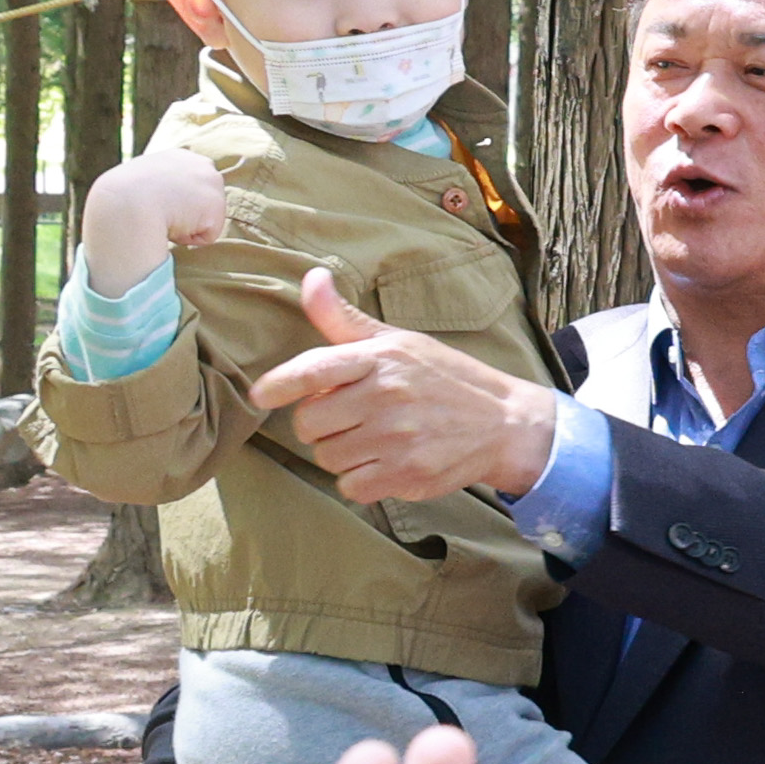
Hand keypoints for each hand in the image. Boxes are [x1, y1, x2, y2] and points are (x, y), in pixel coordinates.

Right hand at [82, 146, 227, 290]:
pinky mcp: (216, 206)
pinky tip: (172, 224)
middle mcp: (201, 164)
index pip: (190, 186)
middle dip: (184, 214)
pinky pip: (205, 237)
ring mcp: (212, 183)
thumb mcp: (138, 183)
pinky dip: (189, 238)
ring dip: (185, 226)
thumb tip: (154, 204)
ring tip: (163, 216)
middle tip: (159, 212)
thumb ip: (156, 188)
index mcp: (180, 157)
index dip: (176, 202)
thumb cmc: (122, 198)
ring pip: (203, 221)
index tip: (158, 204)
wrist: (127, 202)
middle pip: (202, 205)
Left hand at [249, 270, 563, 499]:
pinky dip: (360, 480)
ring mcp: (397, 438)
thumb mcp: (398, 342)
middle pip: (309, 423)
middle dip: (319, 425)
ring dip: (340, 453)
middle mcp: (386, 396)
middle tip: (347, 419)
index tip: (260, 394)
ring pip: (327, 456)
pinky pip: (351, 485)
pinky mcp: (407, 473)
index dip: (279, 384)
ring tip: (370, 441)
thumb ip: (344, 319)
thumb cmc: (443, 378)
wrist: (504, 423)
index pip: (313, 370)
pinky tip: (382, 464)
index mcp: (379, 359)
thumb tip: (311, 277)